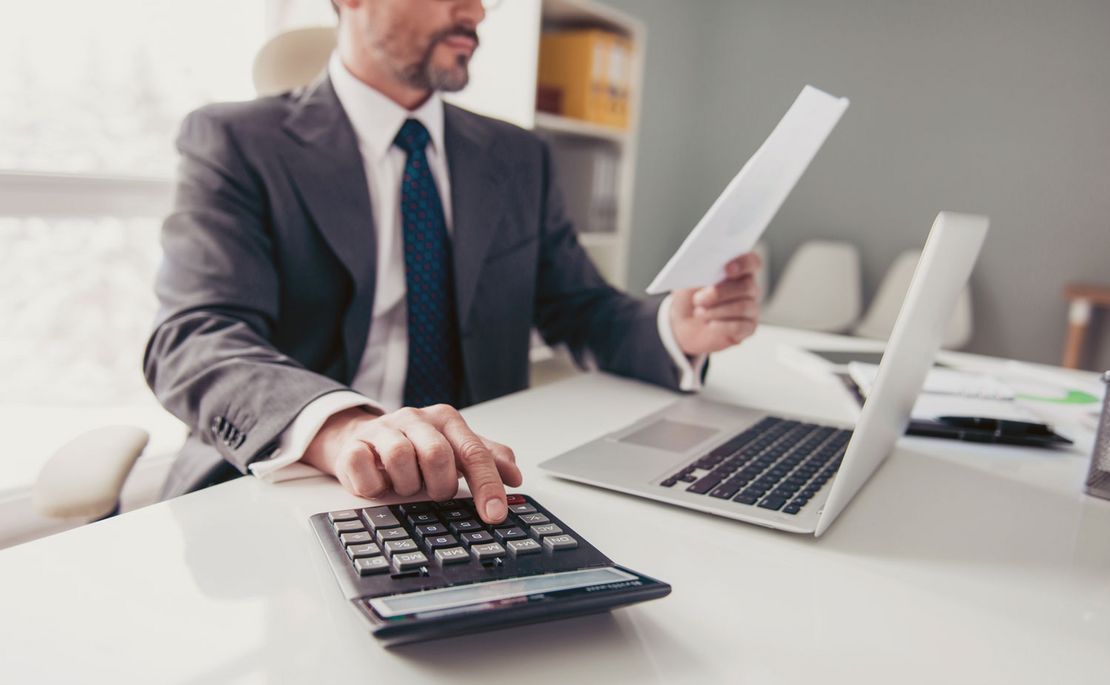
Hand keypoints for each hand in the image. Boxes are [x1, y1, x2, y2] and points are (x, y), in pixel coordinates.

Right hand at [302, 404, 522, 523]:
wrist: (363, 438)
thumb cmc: (416, 447)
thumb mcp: (456, 449)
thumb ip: (487, 459)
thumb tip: (516, 476)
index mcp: (446, 419)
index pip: (473, 452)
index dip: (487, 485)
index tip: (495, 514)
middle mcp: (416, 419)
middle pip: (437, 455)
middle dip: (439, 485)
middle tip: (435, 493)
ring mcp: (383, 430)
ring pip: (401, 458)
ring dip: (407, 485)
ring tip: (407, 486)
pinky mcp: (354, 446)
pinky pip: (365, 467)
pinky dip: (375, 484)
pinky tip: (380, 484)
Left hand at [670, 252, 761, 355]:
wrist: (683, 325)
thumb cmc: (690, 298)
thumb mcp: (689, 280)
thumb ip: (701, 270)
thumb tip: (705, 267)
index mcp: (738, 270)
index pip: (752, 261)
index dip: (744, 263)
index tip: (727, 269)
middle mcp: (749, 288)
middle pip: (747, 286)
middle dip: (720, 292)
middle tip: (699, 299)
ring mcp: (751, 309)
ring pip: (742, 307)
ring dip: (716, 310)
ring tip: (698, 312)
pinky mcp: (748, 329)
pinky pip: (740, 327)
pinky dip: (721, 325)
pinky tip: (709, 324)